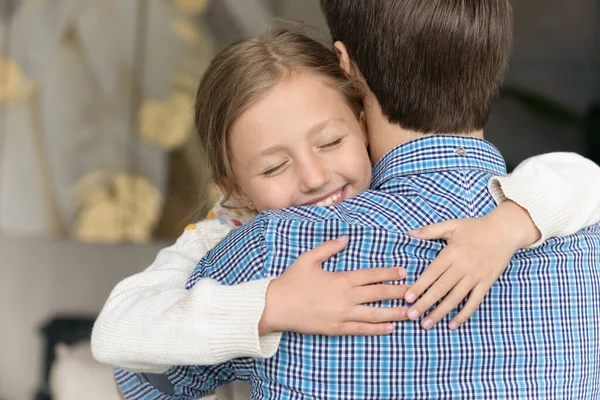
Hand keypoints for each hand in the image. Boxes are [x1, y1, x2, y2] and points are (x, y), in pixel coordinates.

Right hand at [259, 236, 408, 335]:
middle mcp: (346, 297)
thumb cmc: (291, 281)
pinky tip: (390, 328)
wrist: (276, 306)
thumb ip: (329, 247)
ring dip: (395, 313)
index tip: (404, 272)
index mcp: (341, 279)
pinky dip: (378, 329)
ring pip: (375, 314)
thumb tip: (346, 238)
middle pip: (378, 294)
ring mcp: (343, 315)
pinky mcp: (337, 329)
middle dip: (398, 293)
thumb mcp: (309, 259)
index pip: (372, 275)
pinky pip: (362, 329)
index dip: (389, 273)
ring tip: (411, 313)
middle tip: (415, 292)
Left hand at [404, 201, 539, 330]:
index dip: (419, 286)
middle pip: (441, 288)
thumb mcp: (452, 225)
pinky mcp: (486, 283)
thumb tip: (409, 233)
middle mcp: (463, 266)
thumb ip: (430, 231)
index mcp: (452, 253)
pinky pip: (474, 301)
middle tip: (411, 316)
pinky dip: (464, 314)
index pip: (432, 273)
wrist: (505, 231)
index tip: (407, 298)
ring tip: (426, 324)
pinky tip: (453, 325)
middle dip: (425, 303)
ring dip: (440, 312)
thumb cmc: (476, 227)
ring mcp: (475, 276)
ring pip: (455, 298)